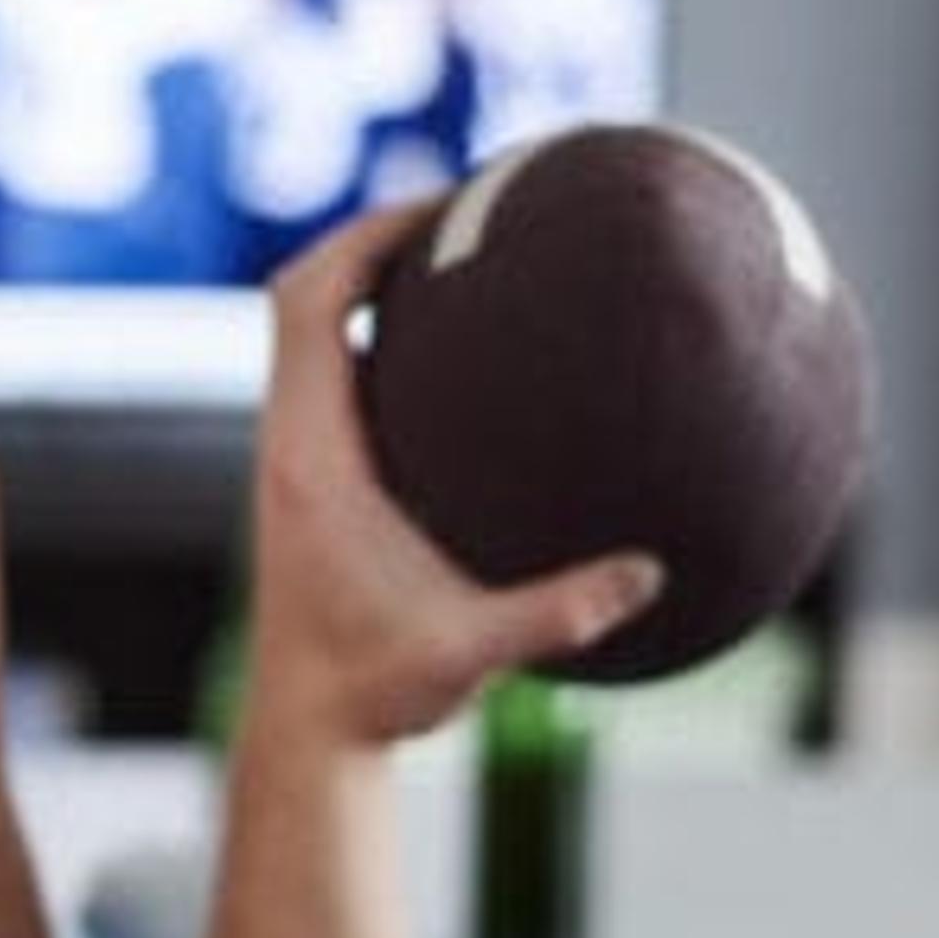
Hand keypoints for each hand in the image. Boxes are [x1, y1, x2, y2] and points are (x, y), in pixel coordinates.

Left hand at [245, 204, 663, 752]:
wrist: (307, 735)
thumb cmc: (373, 694)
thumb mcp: (465, 657)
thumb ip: (553, 615)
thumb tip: (648, 576)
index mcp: (311, 457)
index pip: (307, 306)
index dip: (363, 237)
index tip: (440, 202)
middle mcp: (290, 443)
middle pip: (303, 294)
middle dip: (373, 236)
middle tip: (466, 205)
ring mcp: (296, 459)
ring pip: (310, 334)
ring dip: (370, 282)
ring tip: (463, 253)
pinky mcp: (313, 481)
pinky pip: (332, 375)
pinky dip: (379, 337)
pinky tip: (460, 350)